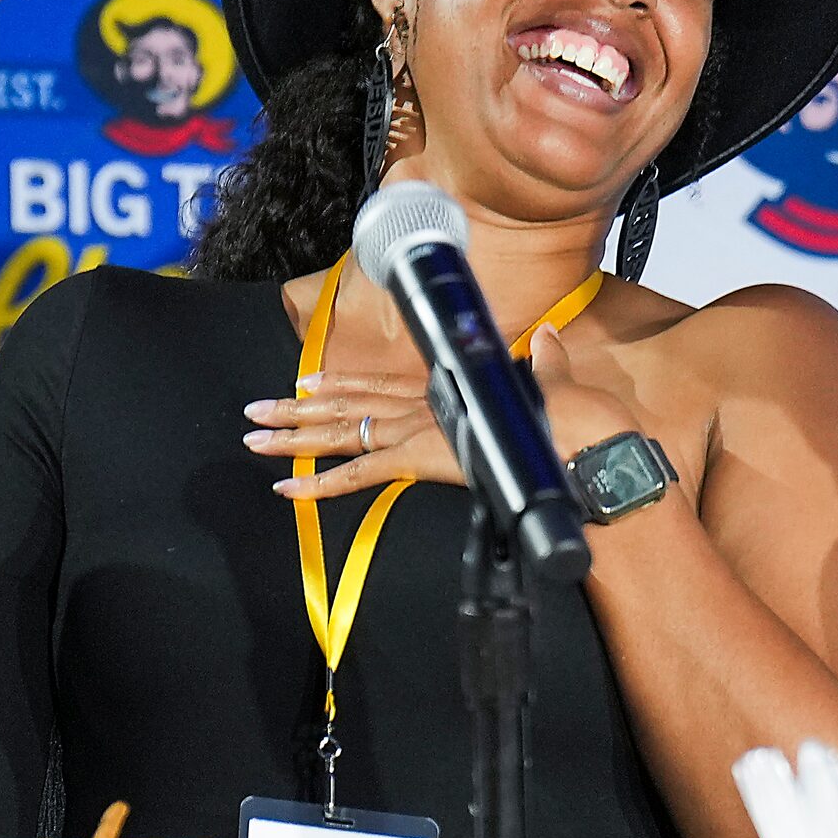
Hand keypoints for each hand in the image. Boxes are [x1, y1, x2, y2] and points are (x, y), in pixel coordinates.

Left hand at [244, 327, 641, 500]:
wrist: (584, 438)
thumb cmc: (575, 422)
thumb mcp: (555, 389)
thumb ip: (547, 367)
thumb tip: (548, 344)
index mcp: (451, 390)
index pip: (384, 384)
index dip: (342, 383)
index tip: (308, 380)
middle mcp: (426, 407)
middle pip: (349, 406)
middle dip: (298, 409)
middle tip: (255, 411)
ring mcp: (419, 431)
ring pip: (342, 433)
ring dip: (294, 438)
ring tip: (253, 438)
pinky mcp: (420, 458)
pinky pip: (360, 475)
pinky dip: (320, 486)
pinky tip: (286, 493)